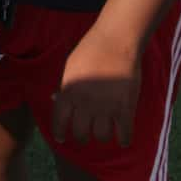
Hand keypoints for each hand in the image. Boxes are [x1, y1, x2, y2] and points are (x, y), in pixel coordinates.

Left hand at [48, 27, 141, 147]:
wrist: (115, 42)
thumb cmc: (90, 51)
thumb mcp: (70, 68)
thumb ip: (65, 87)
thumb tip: (55, 100)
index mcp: (68, 94)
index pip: (59, 123)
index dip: (60, 133)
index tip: (62, 138)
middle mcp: (85, 104)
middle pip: (81, 134)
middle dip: (82, 137)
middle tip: (86, 134)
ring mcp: (106, 107)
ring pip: (102, 136)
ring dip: (102, 137)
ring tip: (103, 132)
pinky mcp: (125, 108)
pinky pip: (124, 133)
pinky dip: (124, 139)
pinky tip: (122, 139)